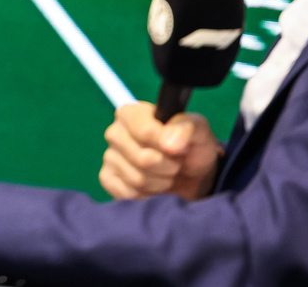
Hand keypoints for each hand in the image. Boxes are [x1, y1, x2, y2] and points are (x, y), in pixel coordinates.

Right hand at [99, 101, 220, 201]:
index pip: (145, 132)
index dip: (168, 147)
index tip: (181, 149)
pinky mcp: (108, 178)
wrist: (192, 174)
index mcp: (131, 113)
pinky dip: (146, 194)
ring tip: (166, 174)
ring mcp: (109, 156)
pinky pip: (126, 193)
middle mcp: (115, 132)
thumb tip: (168, 144)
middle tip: (175, 163)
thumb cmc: (192, 146)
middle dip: (167, 167)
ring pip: (137, 179)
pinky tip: (152, 185)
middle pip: (143, 159)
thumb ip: (185, 128)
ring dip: (160, 182)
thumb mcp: (199, 130)